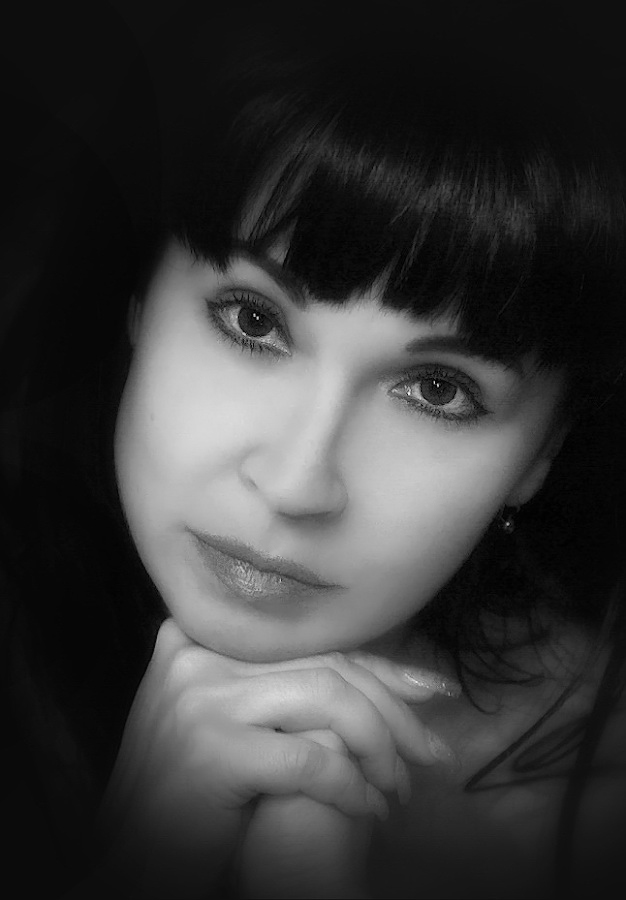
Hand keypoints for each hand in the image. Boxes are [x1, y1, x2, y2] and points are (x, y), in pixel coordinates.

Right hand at [98, 618, 455, 896]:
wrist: (129, 856)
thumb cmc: (185, 792)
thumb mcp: (223, 716)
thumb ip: (275, 683)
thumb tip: (368, 674)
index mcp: (202, 635)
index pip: (310, 640)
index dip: (378, 664)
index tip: (428, 689)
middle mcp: (200, 651)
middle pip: (326, 664)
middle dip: (394, 708)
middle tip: (433, 751)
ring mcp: (203, 695)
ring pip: (329, 698)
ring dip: (380, 747)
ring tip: (400, 787)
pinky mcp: (212, 747)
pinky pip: (311, 759)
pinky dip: (352, 787)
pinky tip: (370, 809)